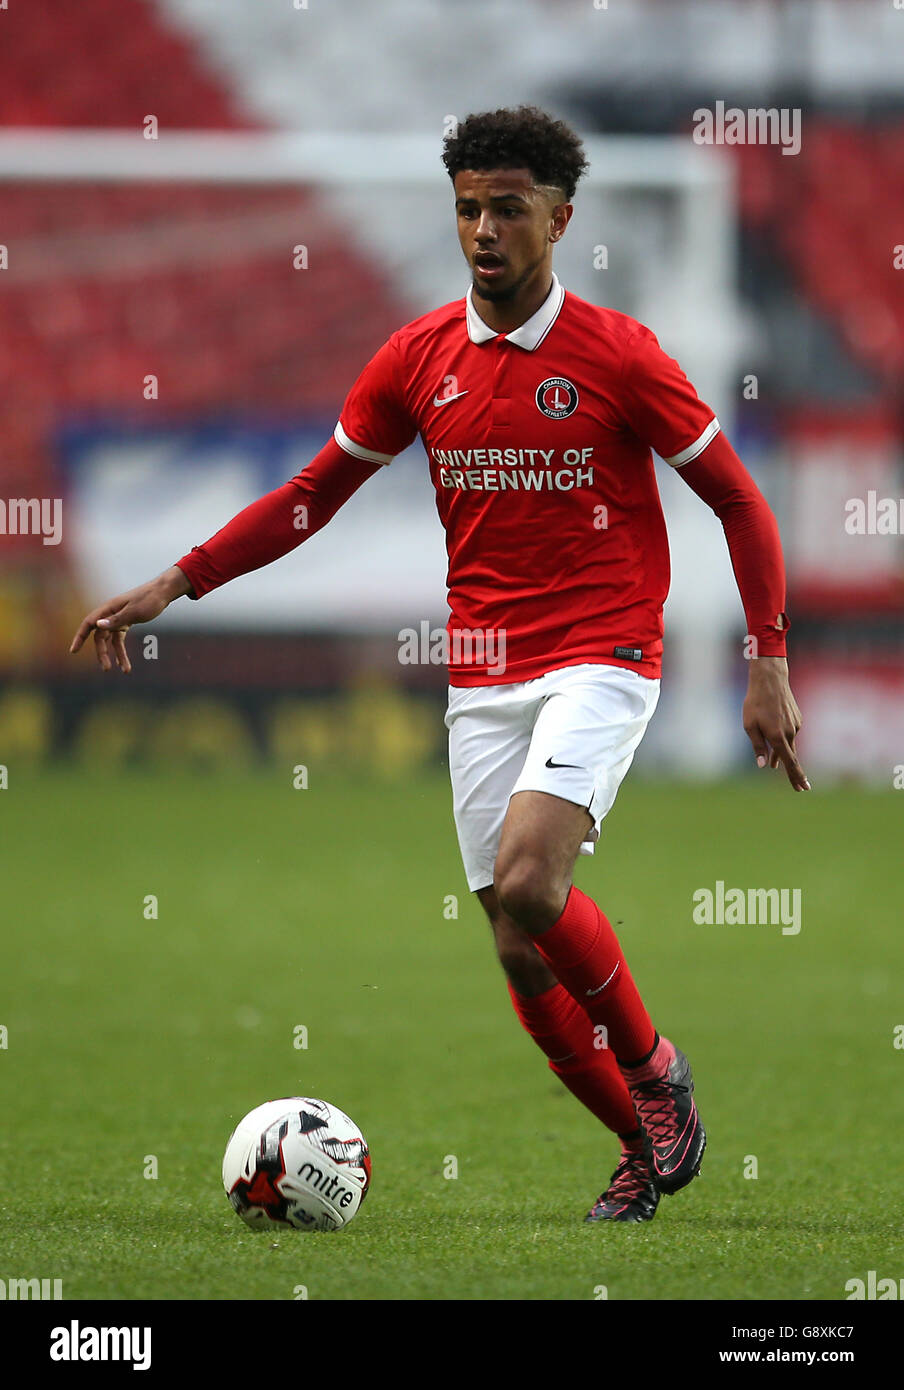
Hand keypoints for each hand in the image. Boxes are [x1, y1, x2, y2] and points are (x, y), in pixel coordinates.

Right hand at [69, 565, 191, 672]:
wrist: (163, 592)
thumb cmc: (149, 599)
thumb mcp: (134, 611)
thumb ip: (116, 619)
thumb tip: (97, 625)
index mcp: (108, 608)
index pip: (88, 623)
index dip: (80, 637)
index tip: (73, 651)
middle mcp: (110, 614)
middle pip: (100, 636)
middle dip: (102, 653)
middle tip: (106, 669)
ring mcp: (118, 619)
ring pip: (110, 640)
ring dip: (115, 655)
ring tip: (124, 670)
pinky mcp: (126, 623)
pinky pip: (119, 639)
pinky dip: (121, 651)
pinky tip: (124, 664)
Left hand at [742, 655, 809, 790]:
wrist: (770, 680)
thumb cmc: (755, 703)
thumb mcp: (750, 726)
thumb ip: (758, 747)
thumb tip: (763, 765)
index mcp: (777, 737)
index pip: (789, 762)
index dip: (795, 777)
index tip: (802, 788)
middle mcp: (790, 733)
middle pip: (792, 758)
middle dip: (795, 773)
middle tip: (801, 788)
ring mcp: (795, 725)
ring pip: (789, 745)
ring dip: (782, 754)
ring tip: (775, 764)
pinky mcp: (797, 719)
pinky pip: (790, 734)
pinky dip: (783, 739)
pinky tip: (774, 731)